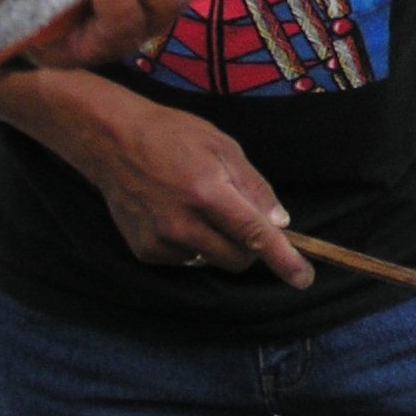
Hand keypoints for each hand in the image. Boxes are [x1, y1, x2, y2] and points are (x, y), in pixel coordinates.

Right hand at [75, 96, 310, 287]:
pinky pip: (187, 258)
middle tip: (244, 218)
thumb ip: (255, 188)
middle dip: (251, 247)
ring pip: (212, 260)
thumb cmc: (172, 136)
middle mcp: (181, 224)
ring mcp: (160, 241)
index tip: (303, 279)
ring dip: (220, 243)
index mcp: (207, 194)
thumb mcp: (224, 148)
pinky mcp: (144, 251)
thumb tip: (280, 223)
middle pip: (237, 258)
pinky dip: (194, 243)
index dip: (283, 259)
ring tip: (201, 206)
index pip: (255, 236)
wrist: (112, 141)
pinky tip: (178, 214)